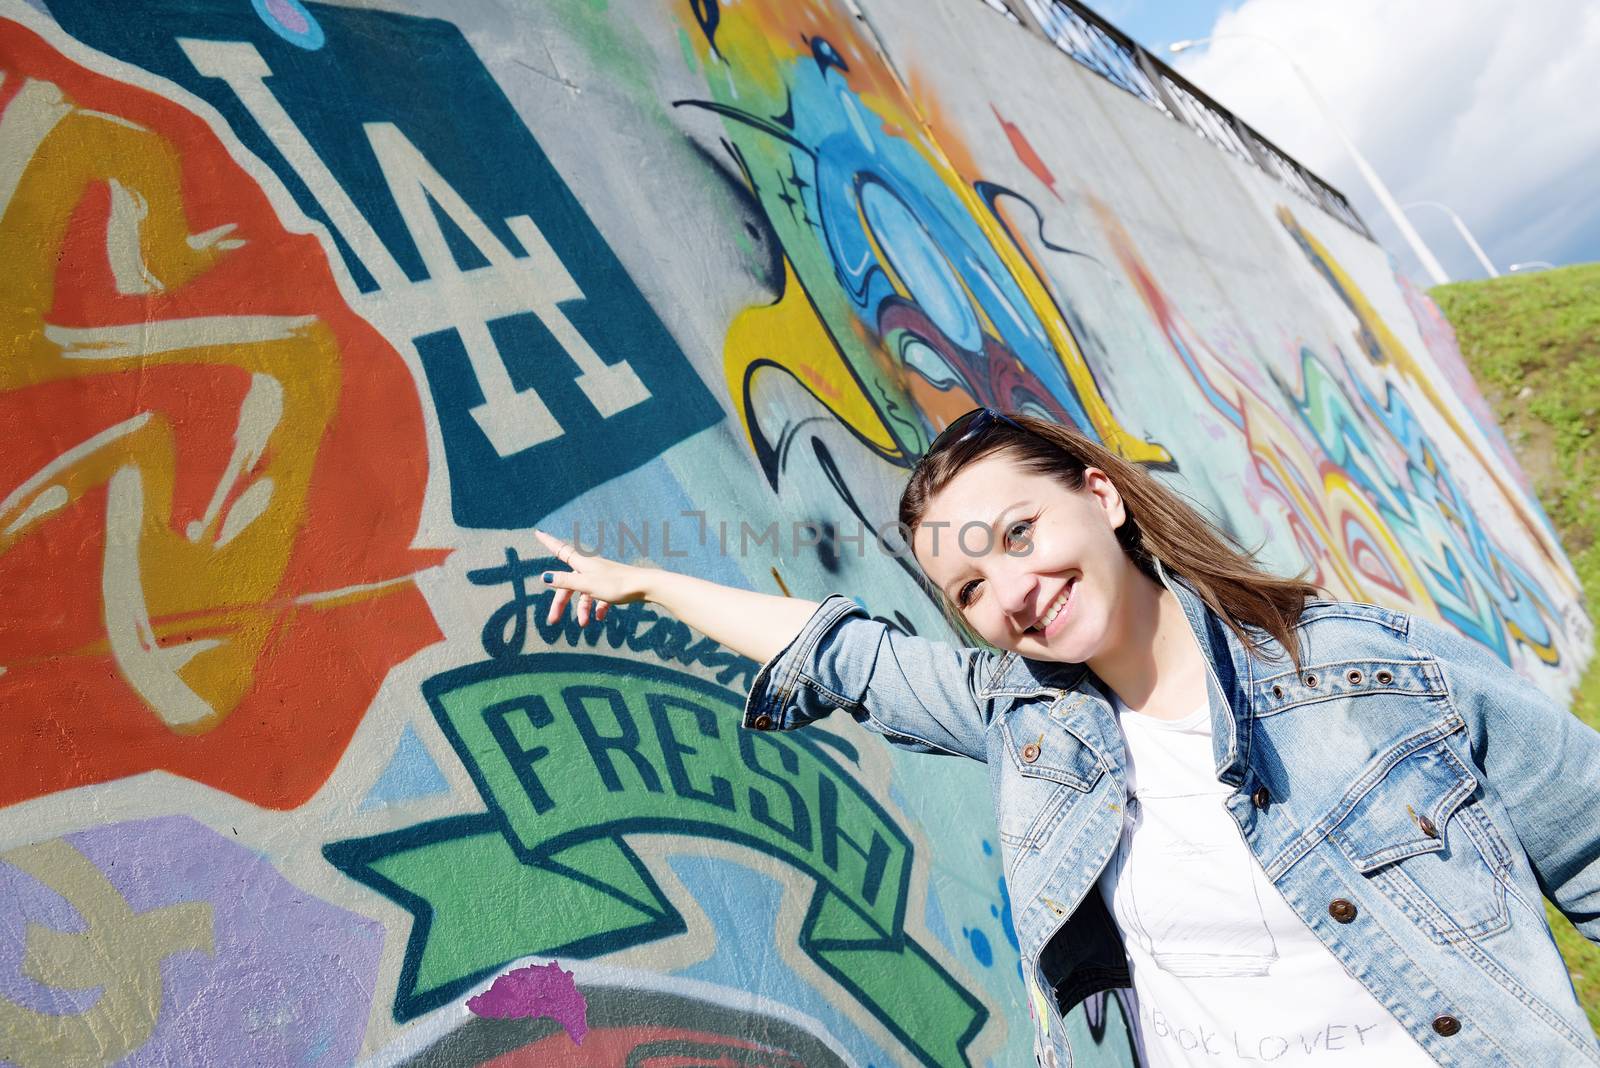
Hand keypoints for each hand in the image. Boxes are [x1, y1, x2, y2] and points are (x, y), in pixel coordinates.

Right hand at [532, 528, 651, 627]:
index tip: (538, 532)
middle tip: (553, 620)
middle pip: (569, 583)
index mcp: (582, 563)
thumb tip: (543, 577)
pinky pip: (600, 597)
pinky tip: (600, 618)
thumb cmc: (616, 584)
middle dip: (561, 602)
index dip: (548, 542)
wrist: (645, 586)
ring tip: (585, 625)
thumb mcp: (586, 585)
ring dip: (582, 609)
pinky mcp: (612, 585)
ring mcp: (601, 576)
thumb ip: (565, 581)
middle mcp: (590, 567)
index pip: (560, 550)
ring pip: (584, 593)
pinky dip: (598, 608)